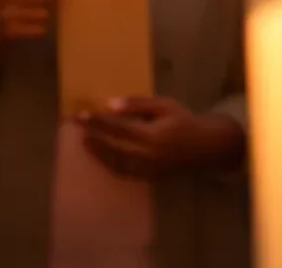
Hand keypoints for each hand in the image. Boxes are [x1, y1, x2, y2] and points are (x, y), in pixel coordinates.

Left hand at [81, 96, 244, 177]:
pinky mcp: (149, 177)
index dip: (98, 122)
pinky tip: (101, 157)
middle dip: (93, 136)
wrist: (205, 147)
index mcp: (152, 136)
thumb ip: (137, 105)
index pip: (117, 128)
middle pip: (113, 147)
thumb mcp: (163, 105)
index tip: (81, 115)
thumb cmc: (183, 120)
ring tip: (85, 141)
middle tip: (76, 126)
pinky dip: (110, 165)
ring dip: (98, 153)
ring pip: (116, 164)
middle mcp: (147, 156)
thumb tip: (111, 105)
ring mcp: (148, 170)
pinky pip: (125, 173)